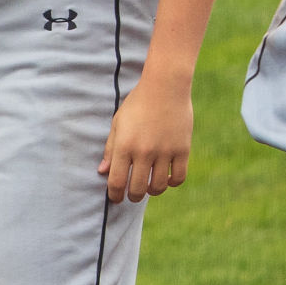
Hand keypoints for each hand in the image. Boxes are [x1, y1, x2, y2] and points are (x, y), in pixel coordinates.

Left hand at [97, 78, 192, 202]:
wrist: (165, 87)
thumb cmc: (137, 104)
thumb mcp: (118, 123)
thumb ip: (110, 149)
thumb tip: (102, 172)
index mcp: (124, 145)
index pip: (117, 181)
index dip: (114, 195)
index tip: (115, 198)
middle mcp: (144, 151)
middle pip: (137, 189)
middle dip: (132, 196)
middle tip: (132, 195)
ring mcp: (164, 152)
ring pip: (158, 187)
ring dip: (152, 191)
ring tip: (149, 187)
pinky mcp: (182, 150)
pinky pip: (178, 178)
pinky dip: (172, 183)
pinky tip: (166, 179)